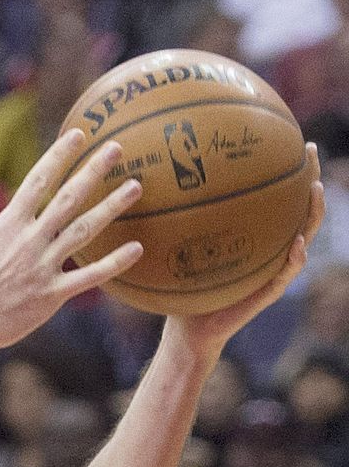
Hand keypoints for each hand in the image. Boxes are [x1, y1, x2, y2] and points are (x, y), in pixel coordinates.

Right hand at [0, 129, 143, 357]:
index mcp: (5, 226)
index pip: (37, 181)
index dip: (59, 155)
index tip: (78, 135)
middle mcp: (28, 242)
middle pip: (68, 198)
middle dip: (93, 170)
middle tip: (117, 148)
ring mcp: (42, 268)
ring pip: (84, 231)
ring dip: (112, 207)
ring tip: (135, 187)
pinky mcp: (50, 296)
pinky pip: (89, 277)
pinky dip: (114, 263)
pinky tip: (137, 249)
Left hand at [165, 144, 324, 358]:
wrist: (188, 328)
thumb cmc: (183, 288)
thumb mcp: (178, 250)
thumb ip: (175, 224)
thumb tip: (153, 187)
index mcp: (254, 236)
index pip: (275, 197)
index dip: (285, 169)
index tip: (287, 138)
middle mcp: (269, 248)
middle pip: (298, 207)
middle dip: (309, 176)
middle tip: (309, 150)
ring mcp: (273, 269)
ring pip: (305, 235)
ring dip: (313, 212)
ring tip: (314, 188)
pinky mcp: (268, 293)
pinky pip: (287, 272)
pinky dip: (295, 258)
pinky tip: (298, 243)